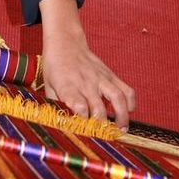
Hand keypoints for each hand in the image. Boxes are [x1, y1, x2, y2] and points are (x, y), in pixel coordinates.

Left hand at [39, 0, 135, 129]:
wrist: (65, 42)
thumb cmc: (55, 66)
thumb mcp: (48, 85)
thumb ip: (55, 104)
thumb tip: (60, 124)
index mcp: (67, 85)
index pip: (77, 103)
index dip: (82, 117)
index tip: (84, 128)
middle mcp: (85, 82)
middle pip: (98, 107)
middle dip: (102, 125)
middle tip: (103, 136)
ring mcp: (100, 78)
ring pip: (117, 98)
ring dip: (122, 116)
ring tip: (122, 129)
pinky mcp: (110, 75)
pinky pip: (126, 89)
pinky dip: (130, 102)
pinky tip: (128, 111)